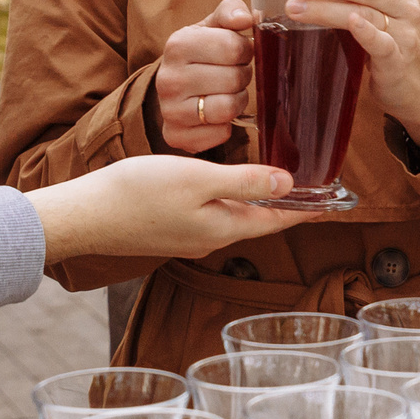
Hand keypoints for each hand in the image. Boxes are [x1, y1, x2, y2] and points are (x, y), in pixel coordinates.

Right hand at [32, 156, 315, 260]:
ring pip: (236, 218)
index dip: (307, 207)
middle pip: (260, 221)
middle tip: (313, 186)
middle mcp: (211, 238)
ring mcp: (189, 236)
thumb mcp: (198, 180)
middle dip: (287, 205)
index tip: (335, 201)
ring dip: (259, 202)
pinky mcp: (170, 229)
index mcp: (224, 228)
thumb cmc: (138, 194)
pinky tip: (228, 185)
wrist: (84, 215)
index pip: (278, 219)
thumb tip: (288, 182)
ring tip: (278, 182)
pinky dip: (231, 200)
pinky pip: (213, 215)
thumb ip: (244, 181)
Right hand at [152, 0, 255, 152]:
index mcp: (178, 44)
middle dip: (242, 76)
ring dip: (237, 100)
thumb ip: (231, 11)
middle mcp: (168, 78)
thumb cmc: (202, 52)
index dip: (245, 50)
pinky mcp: (175, 135)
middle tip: (233, 73)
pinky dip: (226, 126)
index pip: (234, 47)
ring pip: (228, 108)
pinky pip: (220, 134)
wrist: (174, 85)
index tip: (239, 52)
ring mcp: (169, 110)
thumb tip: (247, 18)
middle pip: (234, 79)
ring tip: (228, 92)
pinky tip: (216, 114)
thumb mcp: (213, 25)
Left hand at [285, 0, 419, 155]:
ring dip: (327, 9)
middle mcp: (408, 5)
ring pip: (366, 14)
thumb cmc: (393, 36)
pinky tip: (350, 23)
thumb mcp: (386, 6)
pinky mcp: (398, 61)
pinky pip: (382, 44)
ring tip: (294, 7)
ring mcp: (405, 34)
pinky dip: (366, 33)